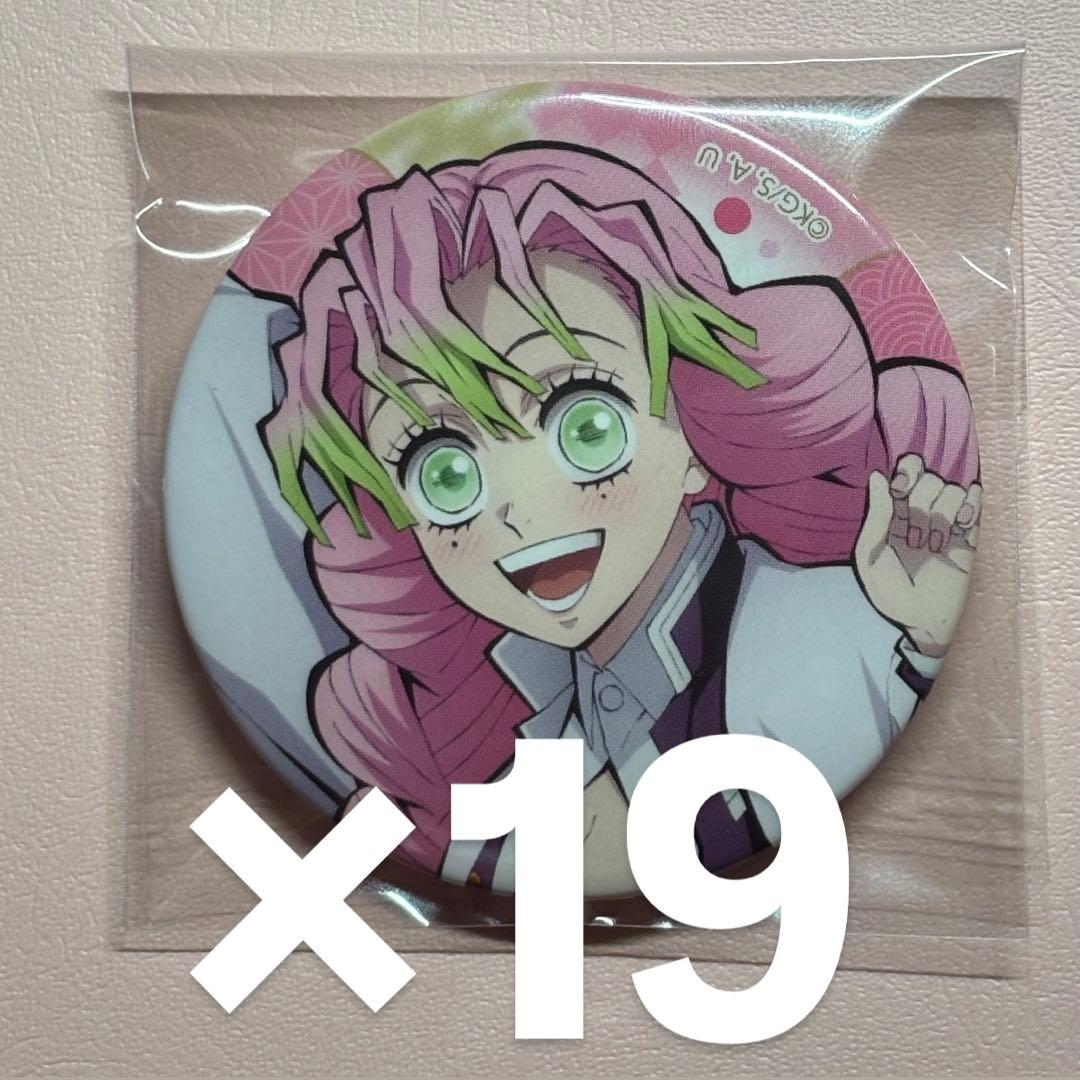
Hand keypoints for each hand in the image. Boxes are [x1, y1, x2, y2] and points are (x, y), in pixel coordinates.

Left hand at [854, 455, 981, 657]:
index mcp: (896, 512)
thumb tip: (877, 475)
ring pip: (953, 491)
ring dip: (941, 511)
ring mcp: (947, 524)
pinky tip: (959, 522)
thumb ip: (877, 513)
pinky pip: (975, 505)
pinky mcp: (969, 538)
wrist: (914, 618)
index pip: (908, 473)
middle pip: (932, 480)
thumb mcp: (870, 550)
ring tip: (931, 543)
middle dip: (922, 498)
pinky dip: (970, 504)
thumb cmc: (885, 588)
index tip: (901, 487)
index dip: (908, 472)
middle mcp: (922, 513)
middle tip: (913, 532)